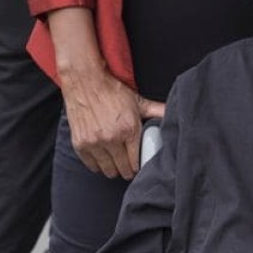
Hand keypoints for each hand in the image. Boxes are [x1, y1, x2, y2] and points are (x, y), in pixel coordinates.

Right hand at [61, 62, 145, 178]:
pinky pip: (91, 166)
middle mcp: (111, 139)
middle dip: (127, 170)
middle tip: (127, 165)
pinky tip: (102, 157)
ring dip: (112, 169)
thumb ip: (156, 110)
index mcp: (129, 130)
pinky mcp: (80, 144)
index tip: (137, 165)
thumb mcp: (137, 101)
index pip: (136, 163)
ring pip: (107, 171)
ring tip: (115, 162)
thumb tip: (172, 113)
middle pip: (122, 170)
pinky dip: (97, 164)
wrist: (85, 81)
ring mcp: (94, 143)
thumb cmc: (112, 91)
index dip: (138, 167)